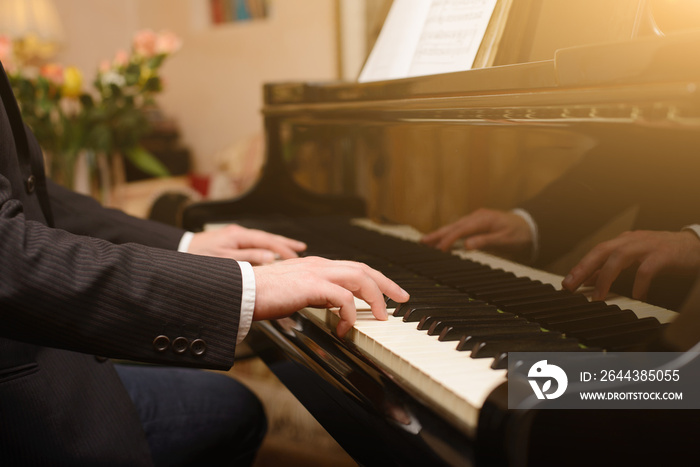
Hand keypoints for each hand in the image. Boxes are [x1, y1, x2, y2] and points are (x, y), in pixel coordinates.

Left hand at [187, 224, 305, 264]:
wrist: (178, 250)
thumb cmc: (197, 257)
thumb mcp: (225, 260)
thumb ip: (249, 258)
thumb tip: (271, 257)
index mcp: (238, 236)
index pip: (268, 241)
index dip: (284, 249)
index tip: (296, 257)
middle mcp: (238, 233)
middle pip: (267, 237)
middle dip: (286, 243)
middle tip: (302, 249)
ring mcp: (234, 236)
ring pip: (262, 239)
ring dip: (277, 244)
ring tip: (292, 249)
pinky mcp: (230, 241)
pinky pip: (254, 243)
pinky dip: (266, 247)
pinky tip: (271, 252)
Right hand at [252, 256, 409, 336]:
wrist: (240, 292)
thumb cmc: (261, 295)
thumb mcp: (294, 293)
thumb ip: (314, 295)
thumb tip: (332, 307)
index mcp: (316, 266)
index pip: (354, 268)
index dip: (375, 279)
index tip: (388, 293)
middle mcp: (319, 264)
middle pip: (364, 269)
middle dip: (386, 284)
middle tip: (401, 299)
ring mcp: (316, 272)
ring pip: (360, 278)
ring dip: (375, 297)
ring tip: (380, 317)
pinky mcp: (311, 285)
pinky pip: (343, 297)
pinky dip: (350, 313)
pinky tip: (345, 327)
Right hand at [421, 208, 532, 259]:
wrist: (531, 227)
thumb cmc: (519, 234)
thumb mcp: (505, 240)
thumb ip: (486, 242)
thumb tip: (468, 246)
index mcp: (483, 219)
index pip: (461, 230)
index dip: (449, 239)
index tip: (439, 249)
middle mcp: (477, 217)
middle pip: (454, 226)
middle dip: (437, 234)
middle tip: (422, 242)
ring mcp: (476, 219)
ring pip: (454, 227)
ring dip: (440, 234)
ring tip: (425, 241)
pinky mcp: (477, 224)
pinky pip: (459, 229)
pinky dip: (449, 234)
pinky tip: (441, 240)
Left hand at [562, 230, 699, 300]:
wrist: (696, 246)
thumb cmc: (663, 254)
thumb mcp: (635, 258)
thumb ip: (613, 267)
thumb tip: (589, 281)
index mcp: (624, 240)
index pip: (596, 252)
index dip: (580, 266)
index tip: (566, 283)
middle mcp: (632, 240)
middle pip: (602, 250)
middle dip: (584, 268)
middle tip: (571, 286)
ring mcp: (648, 246)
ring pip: (619, 257)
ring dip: (605, 277)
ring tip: (598, 296)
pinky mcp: (664, 255)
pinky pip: (647, 269)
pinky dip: (639, 283)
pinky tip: (636, 295)